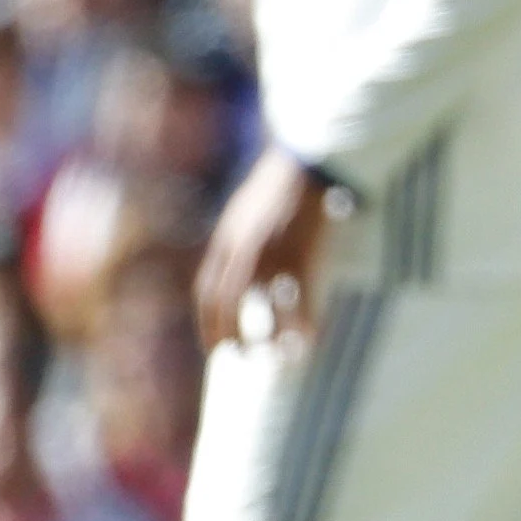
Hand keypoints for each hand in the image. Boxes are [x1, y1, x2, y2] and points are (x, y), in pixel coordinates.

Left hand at [196, 148, 334, 349]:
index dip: (210, 323)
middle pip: (227, 304)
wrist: (306, 162)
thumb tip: (240, 265)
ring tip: (281, 356)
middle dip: (230, 336)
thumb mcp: (246, 211)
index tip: (217, 346)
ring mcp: (270, 254)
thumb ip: (239, 238)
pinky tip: (312, 340)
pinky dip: (304, 323)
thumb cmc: (281, 183)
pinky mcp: (300, 255)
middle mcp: (241, 251)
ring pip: (262, 307)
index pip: (208, 291)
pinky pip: (299, 299)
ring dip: (269, 336)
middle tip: (243, 358)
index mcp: (226, 241)